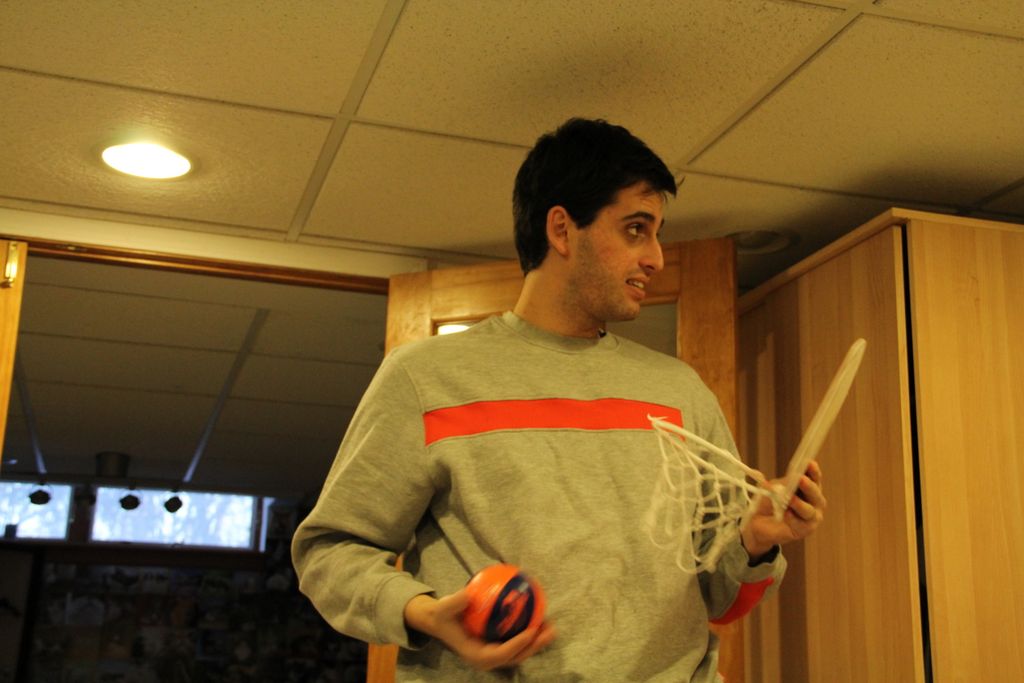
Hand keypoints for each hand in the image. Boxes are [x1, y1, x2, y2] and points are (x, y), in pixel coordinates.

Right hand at [404, 590, 555, 670]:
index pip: (501, 654)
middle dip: (535, 646)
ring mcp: (494, 653)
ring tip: (551, 626)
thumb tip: (467, 594)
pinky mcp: (498, 645)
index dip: (518, 645)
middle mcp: (488, 658)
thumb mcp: (442, 608)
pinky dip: (530, 631)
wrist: (440, 621)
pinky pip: (517, 640)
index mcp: (476, 655)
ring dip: (537, 641)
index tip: (531, 631)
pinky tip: (539, 615)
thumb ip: (454, 603)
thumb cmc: (442, 615)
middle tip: (549, 630)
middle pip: (516, 656)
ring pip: (520, 650)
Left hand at [741, 461, 825, 559]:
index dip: (813, 471)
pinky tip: (786, 513)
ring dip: (799, 503)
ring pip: (809, 510)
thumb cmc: (770, 502)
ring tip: (790, 498)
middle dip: (808, 486)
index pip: (814, 478)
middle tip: (801, 479)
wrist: (757, 522)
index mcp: (809, 488)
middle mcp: (814, 502)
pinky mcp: (803, 530)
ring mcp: (811, 517)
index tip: (809, 462)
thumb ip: (785, 483)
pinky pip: (800, 524)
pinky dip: (792, 518)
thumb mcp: (775, 488)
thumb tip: (793, 477)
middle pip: (815, 493)